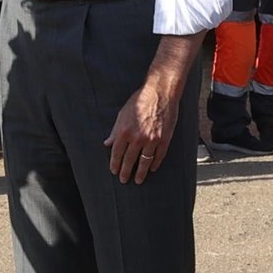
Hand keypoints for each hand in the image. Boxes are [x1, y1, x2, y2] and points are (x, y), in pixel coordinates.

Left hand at [104, 65, 184, 182]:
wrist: (160, 93)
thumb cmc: (139, 101)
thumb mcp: (122, 114)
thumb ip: (115, 131)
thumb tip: (107, 143)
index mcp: (124, 131)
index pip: (116, 153)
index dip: (115, 164)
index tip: (114, 171)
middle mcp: (137, 138)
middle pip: (129, 160)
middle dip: (125, 172)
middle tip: (124, 179)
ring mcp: (152, 140)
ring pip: (144, 162)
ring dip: (140, 173)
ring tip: (138, 180)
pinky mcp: (164, 139)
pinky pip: (159, 156)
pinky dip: (155, 164)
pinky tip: (151, 169)